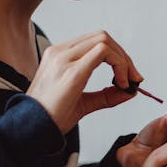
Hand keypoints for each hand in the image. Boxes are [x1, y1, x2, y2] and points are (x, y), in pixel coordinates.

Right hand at [27, 30, 141, 133]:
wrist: (32, 129)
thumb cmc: (52, 118)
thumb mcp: (83, 103)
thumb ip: (105, 95)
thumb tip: (130, 91)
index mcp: (59, 55)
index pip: (95, 42)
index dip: (117, 55)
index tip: (128, 76)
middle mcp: (60, 51)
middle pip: (102, 37)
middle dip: (124, 56)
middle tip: (134, 78)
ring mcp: (63, 58)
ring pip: (104, 41)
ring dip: (123, 60)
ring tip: (128, 82)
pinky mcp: (72, 71)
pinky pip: (103, 52)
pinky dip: (119, 65)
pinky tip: (121, 83)